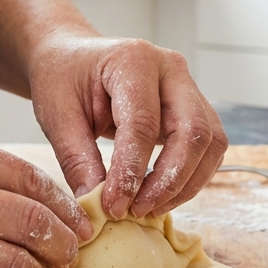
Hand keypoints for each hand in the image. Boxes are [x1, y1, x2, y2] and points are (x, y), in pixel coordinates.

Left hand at [28, 34, 227, 219]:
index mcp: (133, 61)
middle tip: (138, 210)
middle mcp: (171, 69)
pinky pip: (208, 147)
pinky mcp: (193, 107)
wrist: (72, 58)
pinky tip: (161, 194)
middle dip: (170, 181)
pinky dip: (191, 177)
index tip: (113, 206)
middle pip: (194, 132)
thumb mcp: (57, 116)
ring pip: (210, 142)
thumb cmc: (62, 78)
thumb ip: (77, 159)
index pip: (143, 124)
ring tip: (149, 207)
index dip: (131, 171)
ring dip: (186, 183)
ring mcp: (188, 86)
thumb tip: (95, 204)